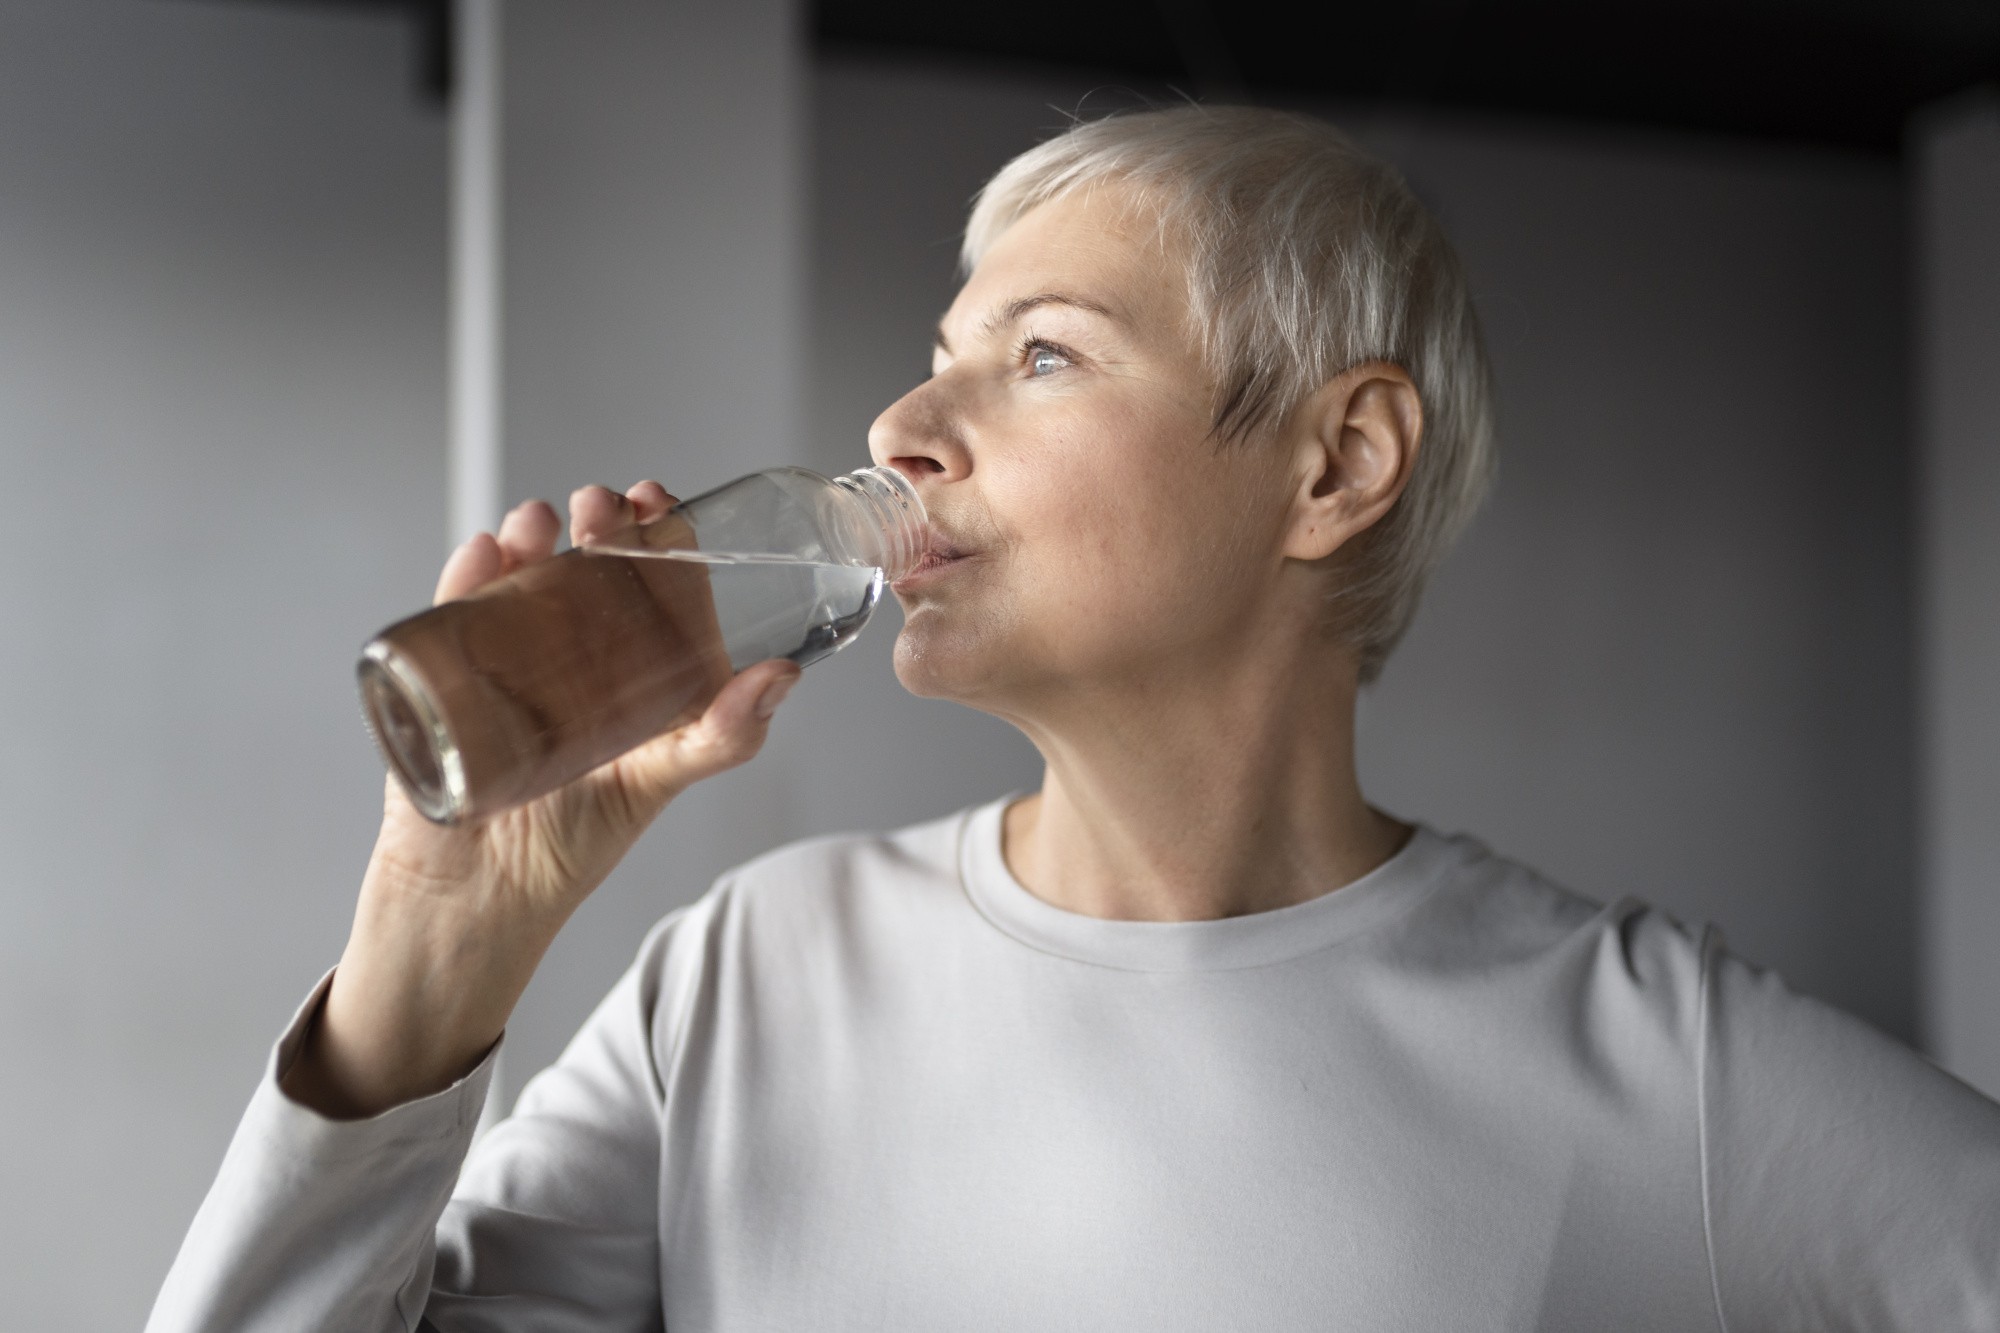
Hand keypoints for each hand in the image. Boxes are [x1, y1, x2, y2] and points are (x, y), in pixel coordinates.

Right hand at [282, 482, 800, 1117]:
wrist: (481, 901)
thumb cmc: (574, 841)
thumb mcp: (662, 778)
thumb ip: (721, 734)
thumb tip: (782, 675)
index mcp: (624, 664)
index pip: (643, 578)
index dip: (655, 533)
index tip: (662, 502)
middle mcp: (562, 651)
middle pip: (580, 563)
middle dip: (593, 523)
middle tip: (603, 509)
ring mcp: (499, 659)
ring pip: (513, 575)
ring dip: (525, 536)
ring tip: (539, 526)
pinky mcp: (440, 679)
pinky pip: (448, 614)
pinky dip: (463, 578)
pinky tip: (481, 557)